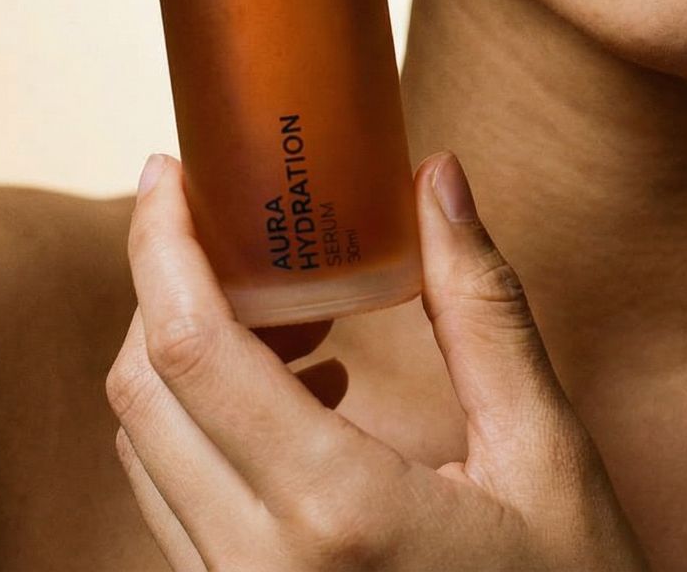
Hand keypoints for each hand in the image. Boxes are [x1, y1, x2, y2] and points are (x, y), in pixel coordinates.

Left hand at [107, 151, 653, 570]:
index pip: (190, 353)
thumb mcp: (544, 450)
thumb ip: (481, 309)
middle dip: (163, 285)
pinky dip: (203, 426)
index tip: (168, 172)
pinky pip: (174, 509)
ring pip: (146, 455)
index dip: (160, 246)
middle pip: (142, 396)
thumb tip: (438, 179)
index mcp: (335, 514)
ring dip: (183, 355)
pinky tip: (302, 392)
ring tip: (289, 304)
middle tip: (231, 222)